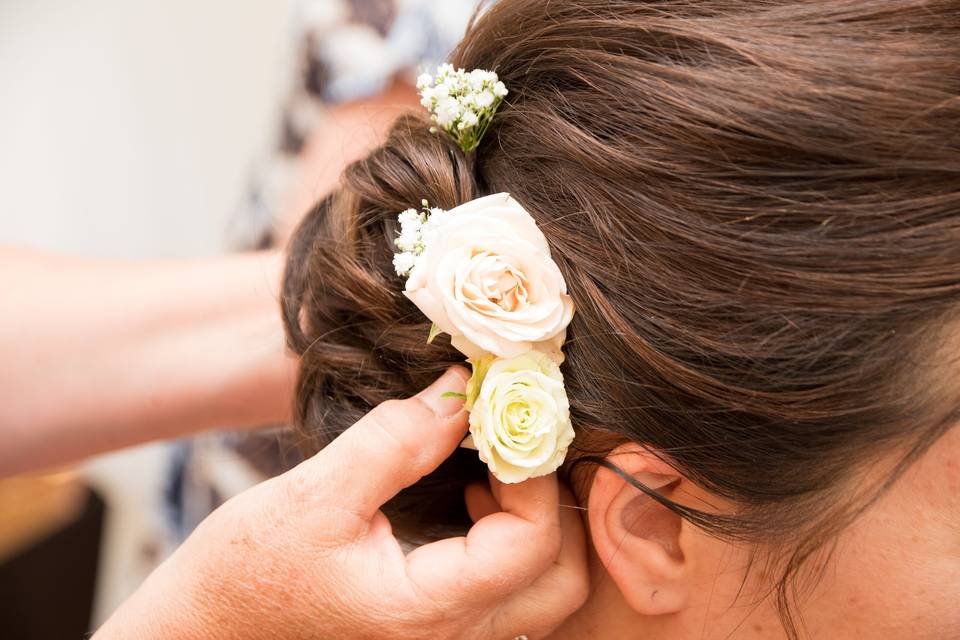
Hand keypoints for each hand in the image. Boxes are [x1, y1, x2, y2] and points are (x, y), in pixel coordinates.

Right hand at [95, 367, 588, 639]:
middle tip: (512, 448)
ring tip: (491, 467)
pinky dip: (510, 539)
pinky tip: (470, 496)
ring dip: (537, 522)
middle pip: (562, 581)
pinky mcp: (433, 626)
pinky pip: (508, 590)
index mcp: (425, 612)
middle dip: (553, 503)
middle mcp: (450, 639)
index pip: (531, 544)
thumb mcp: (313, 497)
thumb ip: (393, 442)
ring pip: (542, 590)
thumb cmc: (242, 575)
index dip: (532, 473)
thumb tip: (461, 388)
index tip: (502, 419)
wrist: (203, 632)